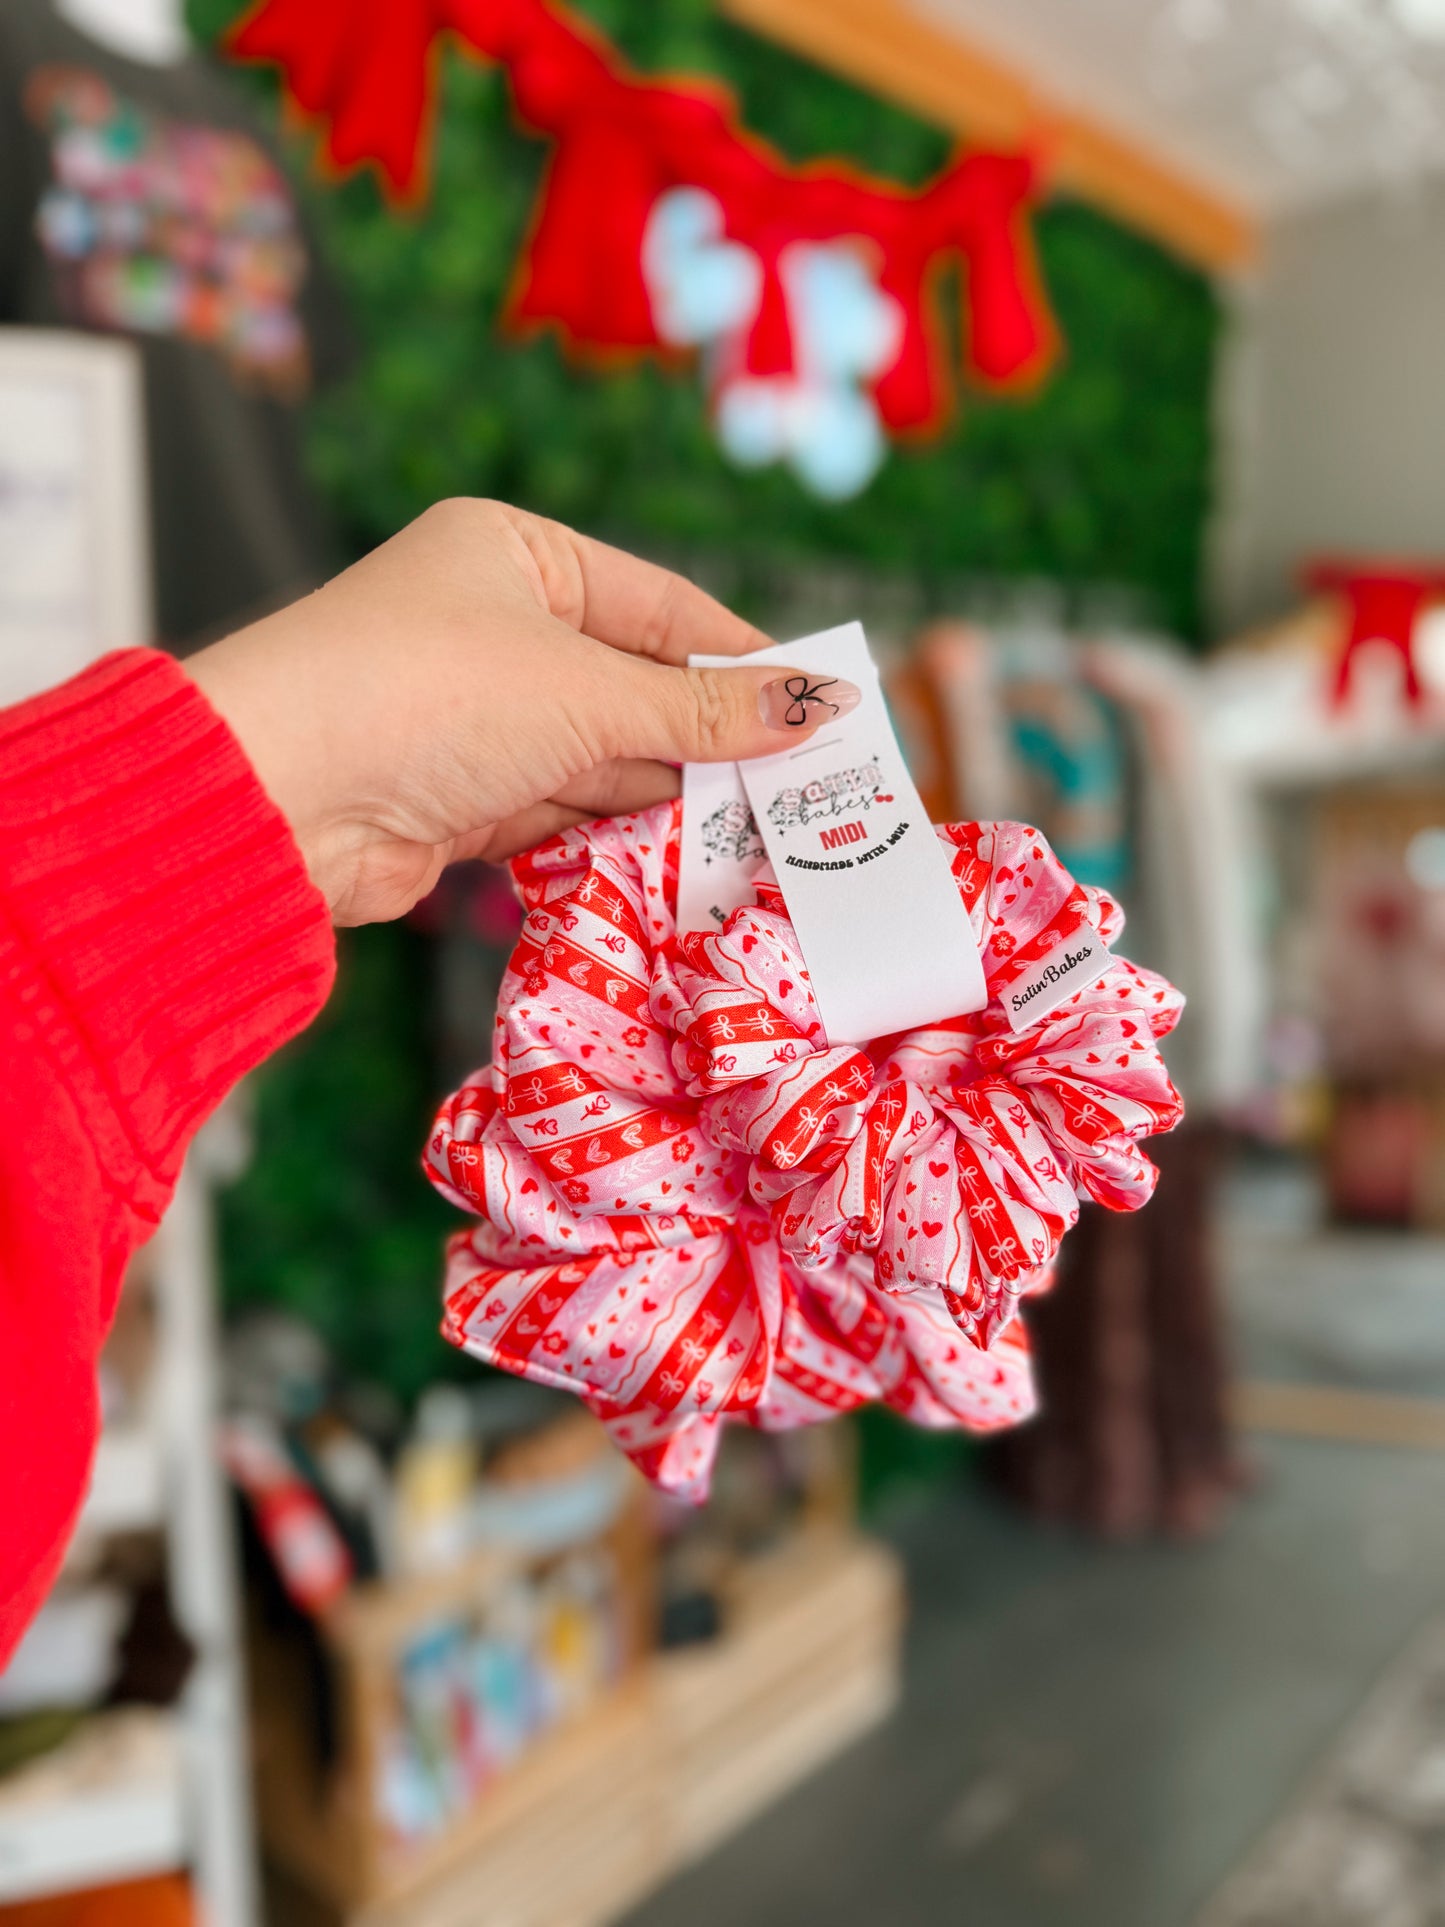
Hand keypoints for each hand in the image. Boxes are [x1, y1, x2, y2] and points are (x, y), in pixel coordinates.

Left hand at [187, 499, 858, 924]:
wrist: (279, 796)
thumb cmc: (430, 694)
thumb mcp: (587, 693)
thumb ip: (703, 711)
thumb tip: (815, 706)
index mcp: (515, 554)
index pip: (660, 605)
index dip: (743, 659)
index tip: (821, 706)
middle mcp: (493, 626)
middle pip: (635, 684)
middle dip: (709, 738)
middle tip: (804, 783)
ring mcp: (475, 717)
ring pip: (602, 755)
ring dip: (668, 793)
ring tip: (760, 828)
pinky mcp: (460, 797)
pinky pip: (564, 808)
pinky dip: (617, 831)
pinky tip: (682, 854)